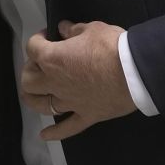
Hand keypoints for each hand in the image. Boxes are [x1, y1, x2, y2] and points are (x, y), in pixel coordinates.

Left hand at [20, 20, 134, 140]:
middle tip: (41, 62)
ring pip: (41, 105)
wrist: (135, 72)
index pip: (33, 47)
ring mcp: (70, 102)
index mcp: (53, 58)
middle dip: (30, 69)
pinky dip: (54, 133)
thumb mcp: (92, 29)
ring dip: (33, 98)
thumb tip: (64, 29)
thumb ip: (74, 30)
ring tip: (33, 93)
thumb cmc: (111, 47)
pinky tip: (44, 135)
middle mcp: (55, 82)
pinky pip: (67, 128)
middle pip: (29, 80)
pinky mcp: (86, 115)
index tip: (47, 35)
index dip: (37, 38)